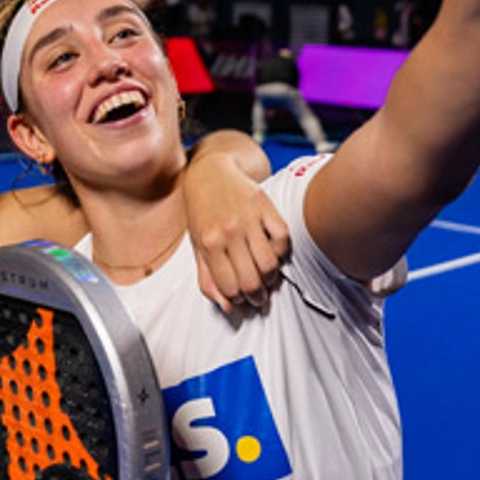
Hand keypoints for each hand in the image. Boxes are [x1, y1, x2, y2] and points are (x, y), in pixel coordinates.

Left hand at [185, 154, 289, 312]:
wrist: (210, 171)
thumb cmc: (201, 212)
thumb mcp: (196, 246)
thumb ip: (208, 278)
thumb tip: (227, 308)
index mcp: (209, 243)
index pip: (230, 289)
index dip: (237, 300)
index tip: (240, 298)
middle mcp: (229, 232)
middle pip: (252, 282)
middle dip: (257, 297)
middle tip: (258, 296)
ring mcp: (249, 219)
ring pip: (270, 265)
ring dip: (270, 279)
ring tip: (265, 277)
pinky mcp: (266, 206)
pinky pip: (283, 239)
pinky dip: (281, 252)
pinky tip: (272, 252)